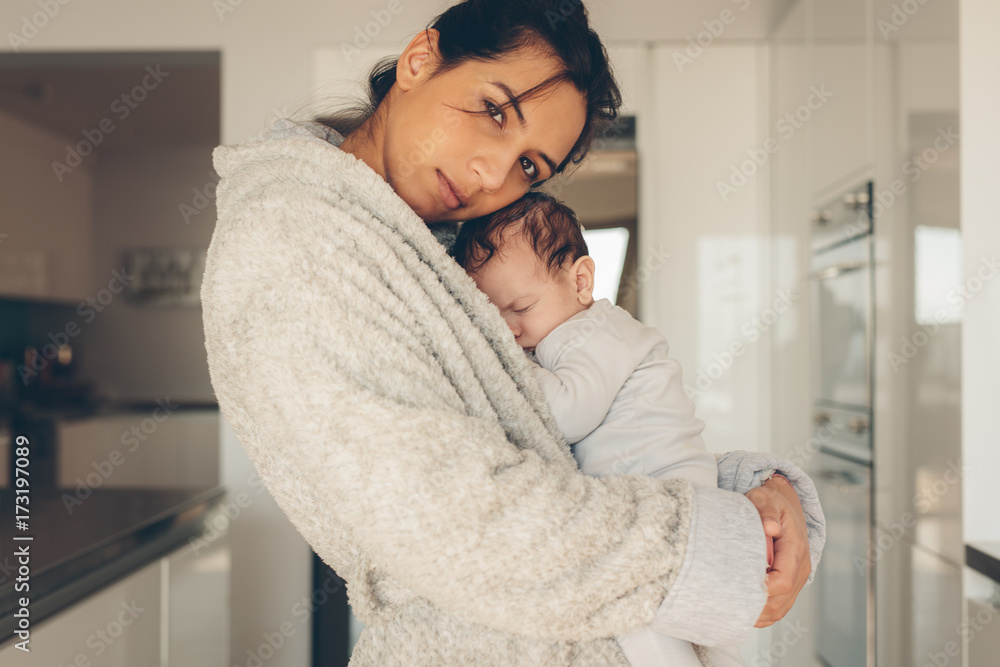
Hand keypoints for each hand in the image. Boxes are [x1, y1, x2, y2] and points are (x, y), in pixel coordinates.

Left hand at [745, 475, 809, 626]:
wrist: (784, 504)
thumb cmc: (773, 503)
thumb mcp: (766, 499)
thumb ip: (766, 511)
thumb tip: (770, 527)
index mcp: (796, 549)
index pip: (783, 581)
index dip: (762, 590)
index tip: (738, 588)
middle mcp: (800, 568)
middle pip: (780, 601)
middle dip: (755, 607)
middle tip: (727, 604)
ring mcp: (797, 578)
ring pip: (780, 608)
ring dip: (758, 614)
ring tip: (732, 610)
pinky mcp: (790, 583)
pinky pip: (779, 606)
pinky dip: (762, 613)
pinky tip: (743, 609)